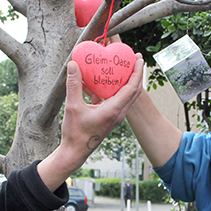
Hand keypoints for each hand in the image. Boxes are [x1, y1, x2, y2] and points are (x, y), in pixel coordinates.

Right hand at [38, 53, 143, 190]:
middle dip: (137, 73)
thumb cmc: (75, 133)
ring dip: (127, 81)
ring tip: (122, 67)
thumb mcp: (72, 106)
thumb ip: (73, 84)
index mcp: (113, 110)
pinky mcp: (110, 118)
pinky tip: (101, 82)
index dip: (137, 72)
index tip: (138, 59)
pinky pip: (116, 100)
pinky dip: (113, 90)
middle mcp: (118, 113)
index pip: (131, 88)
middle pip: (134, 91)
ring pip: (126, 96)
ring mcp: (115, 116)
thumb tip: (73, 65)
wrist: (75, 152)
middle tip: (135, 58)